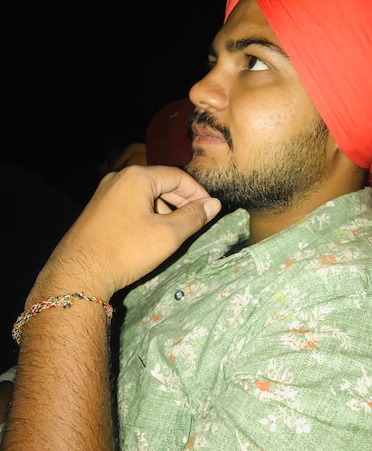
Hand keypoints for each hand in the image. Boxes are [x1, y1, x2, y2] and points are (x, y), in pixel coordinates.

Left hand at [28, 165, 220, 304]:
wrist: (78, 273)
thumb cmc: (127, 250)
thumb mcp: (167, 235)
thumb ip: (193, 217)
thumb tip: (214, 204)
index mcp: (137, 177)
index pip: (178, 177)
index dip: (198, 193)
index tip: (210, 211)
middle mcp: (119, 178)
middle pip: (161, 183)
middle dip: (181, 202)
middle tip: (196, 222)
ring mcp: (105, 192)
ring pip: (145, 195)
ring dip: (164, 210)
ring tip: (175, 232)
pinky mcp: (97, 209)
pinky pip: (131, 204)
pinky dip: (147, 214)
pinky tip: (151, 235)